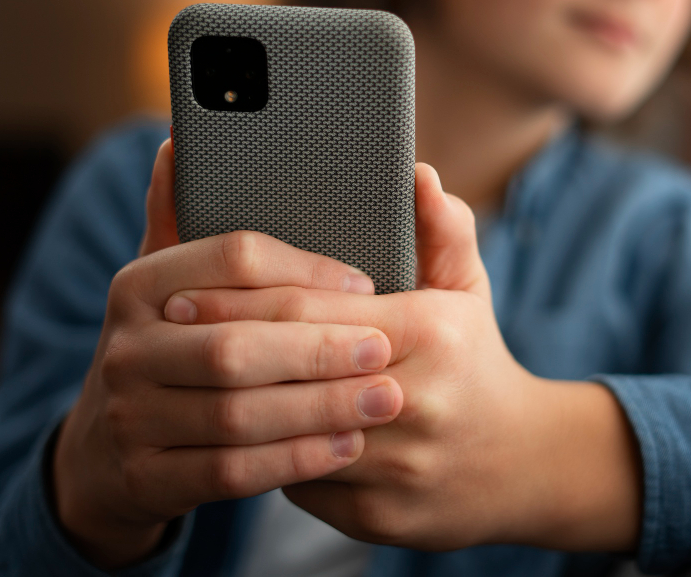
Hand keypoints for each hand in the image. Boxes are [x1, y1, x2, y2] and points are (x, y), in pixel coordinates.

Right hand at [52, 140, 403, 568]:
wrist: (104, 455)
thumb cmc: (168, 349)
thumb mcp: (168, 285)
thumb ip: (184, 219)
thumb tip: (178, 144)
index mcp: (140, 283)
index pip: (232, 259)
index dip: (305, 270)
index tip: (367, 284)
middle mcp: (126, 347)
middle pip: (236, 345)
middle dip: (319, 349)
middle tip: (385, 351)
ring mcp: (130, 417)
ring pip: (239, 412)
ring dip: (319, 407)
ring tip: (383, 399)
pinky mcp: (146, 477)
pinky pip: (231, 472)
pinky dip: (295, 459)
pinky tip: (346, 446)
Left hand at [170, 164, 643, 551]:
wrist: (521, 464)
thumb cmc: (476, 362)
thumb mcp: (468, 290)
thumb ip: (442, 228)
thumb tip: (414, 174)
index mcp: (429, 333)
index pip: (313, 311)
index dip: (242, 302)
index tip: (186, 294)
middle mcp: (414, 400)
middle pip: (290, 372)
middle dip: (222, 350)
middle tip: (169, 331)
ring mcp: (398, 466)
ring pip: (288, 437)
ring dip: (236, 410)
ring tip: (190, 382)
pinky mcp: (381, 517)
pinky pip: (301, 484)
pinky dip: (268, 457)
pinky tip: (242, 436)